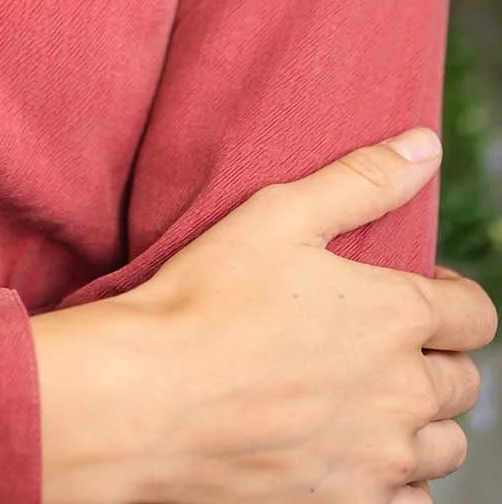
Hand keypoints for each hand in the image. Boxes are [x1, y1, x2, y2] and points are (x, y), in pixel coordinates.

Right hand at [110, 130, 496, 503]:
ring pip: (445, 449)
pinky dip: (395, 483)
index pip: (475, 315)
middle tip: (380, 344)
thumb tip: (427, 147)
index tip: (415, 293)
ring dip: (421, 424)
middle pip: (463, 384)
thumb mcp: (279, 215)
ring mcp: (378, 460)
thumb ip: (362, 180)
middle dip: (435, 358)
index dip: (451, 298)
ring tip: (371, 401)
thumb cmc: (206, 299)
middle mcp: (403, 394)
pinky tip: (355, 455)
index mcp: (394, 316)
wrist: (148, 399)